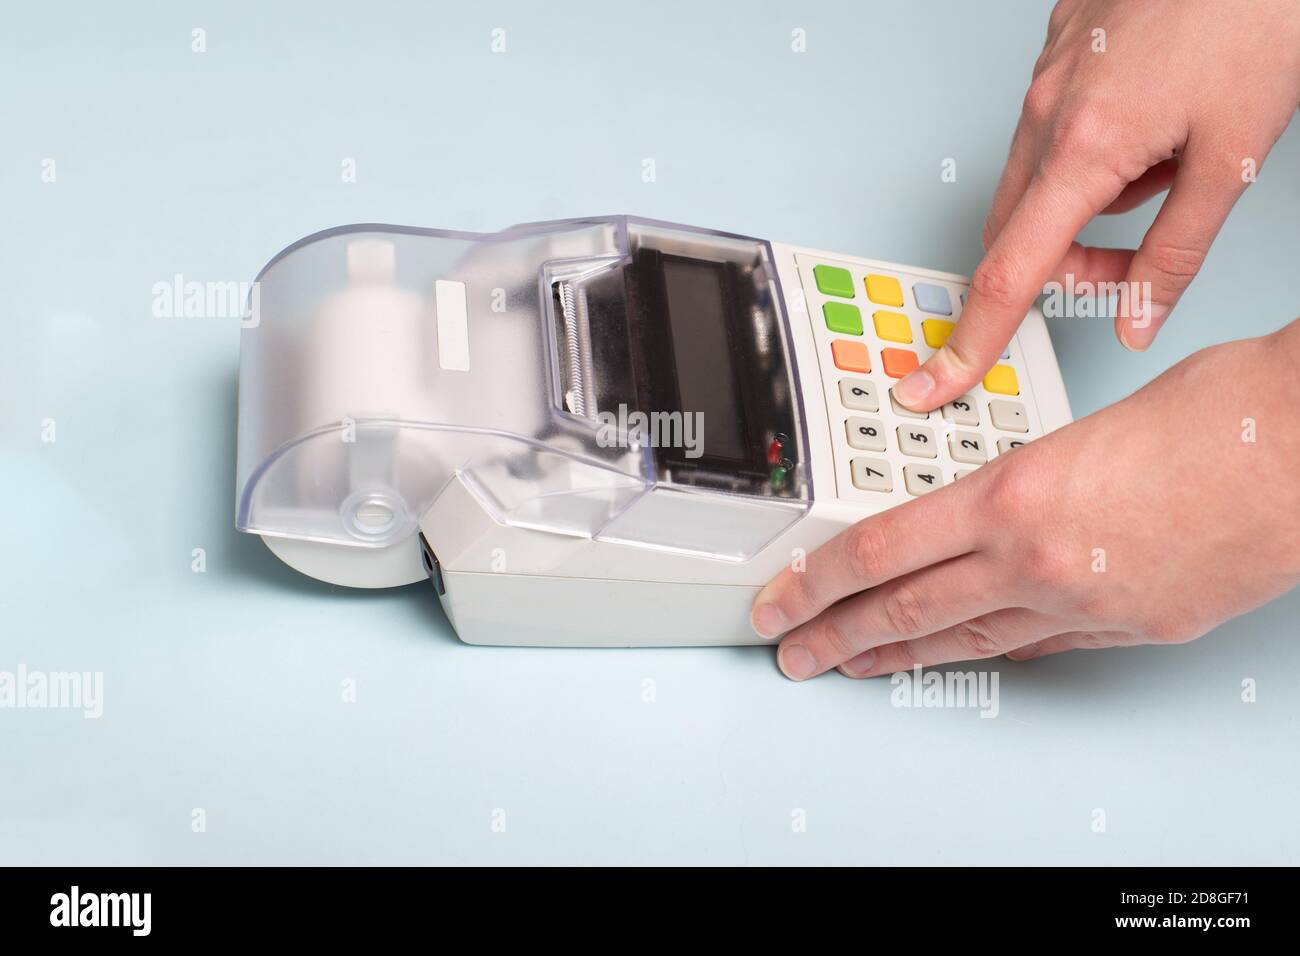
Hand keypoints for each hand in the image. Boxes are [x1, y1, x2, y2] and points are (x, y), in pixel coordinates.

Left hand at [751, 322, 1299, 679]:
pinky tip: (962, 656)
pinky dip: (989, 649)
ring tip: (853, 664)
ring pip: (965, 640)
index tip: (779, 599)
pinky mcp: (1132, 629)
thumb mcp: (1083, 426)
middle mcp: (1038, 561)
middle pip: (906, 611)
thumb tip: (990, 502)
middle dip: (835, 634)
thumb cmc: (1218, 411)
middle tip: (790, 649)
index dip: (814, 583)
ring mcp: (1086, 605)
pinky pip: (1038, 646)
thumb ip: (1022, 474)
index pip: (878, 552)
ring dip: (898, 655)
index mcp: (1013, 496)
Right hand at [893, 0, 1299, 412]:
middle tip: (1133, 266)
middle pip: (1019, 231)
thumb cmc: (1255, 16)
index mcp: (1084, 146)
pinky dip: (1094, 144)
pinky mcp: (1062, 42)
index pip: (1010, 274)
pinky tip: (1153, 109)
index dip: (973, 340)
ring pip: (1039, 176)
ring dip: (1088, 200)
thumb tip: (1138, 322)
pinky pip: (1054, 122)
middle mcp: (1047, 108)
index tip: (936, 381)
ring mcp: (1048, 70)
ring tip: (1168, 158)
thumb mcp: (1234, 157)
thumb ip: (1176, 254)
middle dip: (1065, 266)